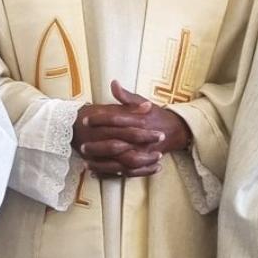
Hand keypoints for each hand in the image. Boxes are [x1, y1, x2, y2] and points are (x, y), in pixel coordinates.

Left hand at [71, 80, 192, 177]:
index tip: (85, 120)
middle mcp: (141, 138)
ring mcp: (143, 153)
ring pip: (121, 162)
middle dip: (98, 146)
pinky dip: (111, 174)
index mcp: (139, 120)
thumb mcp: (142, 102)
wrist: (175, 130)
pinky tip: (96, 173)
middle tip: (82, 145)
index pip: (116, 119)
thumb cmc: (155, 115)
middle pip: (117, 144)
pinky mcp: (143, 164)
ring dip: (103, 164)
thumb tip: (113, 83)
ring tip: (86, 162)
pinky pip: (126, 172)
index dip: (99, 119)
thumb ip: (126, 96)